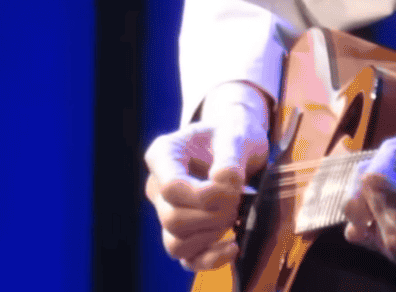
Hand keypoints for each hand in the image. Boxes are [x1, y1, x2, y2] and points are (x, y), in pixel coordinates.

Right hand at [144, 83, 270, 271]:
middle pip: (172, 219)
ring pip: (175, 244)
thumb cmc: (231, 135)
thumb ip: (230, 156)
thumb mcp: (234, 135)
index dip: (204, 196)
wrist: (236, 144)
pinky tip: (234, 245)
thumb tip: (224, 182)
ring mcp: (168, 212)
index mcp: (163, 156)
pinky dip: (211, 259)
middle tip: (238, 202)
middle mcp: (157, 186)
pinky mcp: (185, 232)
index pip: (170, 187)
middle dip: (212, 217)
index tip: (233, 188)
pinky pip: (188, 259)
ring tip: (234, 216)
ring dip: (211, 237)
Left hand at [342, 92, 395, 291]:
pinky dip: (366, 210)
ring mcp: (391, 251)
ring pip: (355, 211)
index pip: (377, 174)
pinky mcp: (393, 256)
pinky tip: (386, 197)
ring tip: (394, 172)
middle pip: (362, 190)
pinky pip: (362, 233)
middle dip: (380, 163)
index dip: (392, 149)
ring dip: (369, 185)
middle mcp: (393, 240)